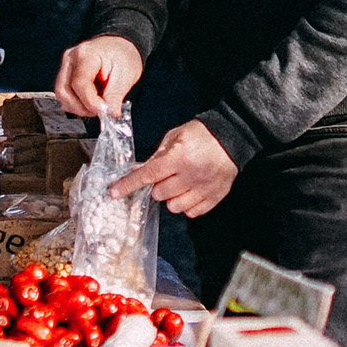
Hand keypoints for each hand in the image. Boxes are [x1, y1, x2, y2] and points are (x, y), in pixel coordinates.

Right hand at [54, 34, 143, 119]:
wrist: (120, 45)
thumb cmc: (123, 55)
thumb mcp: (126, 75)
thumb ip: (115, 96)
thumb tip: (109, 113)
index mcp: (86, 55)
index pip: (79, 84)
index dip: (90, 102)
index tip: (103, 112)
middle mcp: (70, 59)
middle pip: (64, 91)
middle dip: (82, 108)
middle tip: (100, 112)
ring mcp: (66, 65)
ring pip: (61, 94)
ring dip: (78, 107)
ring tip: (97, 106)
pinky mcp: (66, 73)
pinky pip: (64, 93)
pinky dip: (76, 103)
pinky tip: (90, 102)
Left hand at [113, 119, 236, 216]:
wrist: (232, 138)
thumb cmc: (200, 134)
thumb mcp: (174, 137)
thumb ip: (156, 156)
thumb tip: (138, 170)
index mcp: (179, 158)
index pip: (147, 175)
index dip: (128, 185)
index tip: (115, 192)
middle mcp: (191, 176)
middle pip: (159, 194)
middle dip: (156, 186)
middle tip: (164, 175)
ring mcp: (204, 189)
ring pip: (174, 207)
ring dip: (171, 198)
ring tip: (178, 184)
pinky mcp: (214, 197)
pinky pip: (192, 212)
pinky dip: (187, 204)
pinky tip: (189, 191)